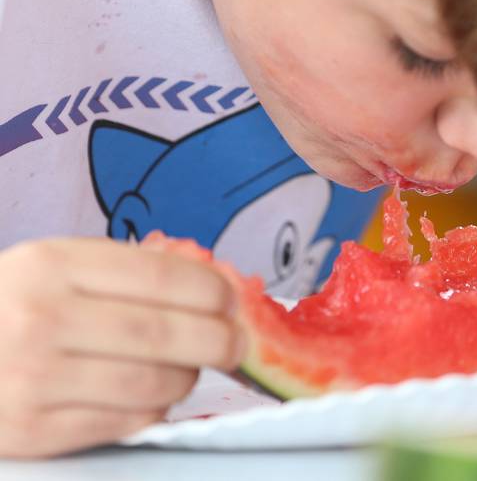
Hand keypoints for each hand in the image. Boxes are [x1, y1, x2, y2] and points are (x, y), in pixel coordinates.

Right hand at [0, 237, 242, 457]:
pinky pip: (126, 422)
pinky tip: (153, 395)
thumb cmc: (13, 307)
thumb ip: (125, 271)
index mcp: (50, 265)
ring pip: (152, 383)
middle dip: (218, 339)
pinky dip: (154, 409)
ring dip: (187, 377)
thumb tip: (213, 286)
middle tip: (235, 343)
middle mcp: (40, 318)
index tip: (232, 300)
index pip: (159, 276)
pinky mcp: (32, 431)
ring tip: (188, 367)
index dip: (211, 290)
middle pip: (163, 333)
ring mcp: (32, 378)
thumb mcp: (55, 267)